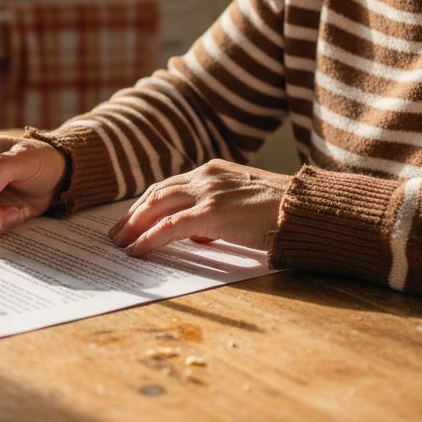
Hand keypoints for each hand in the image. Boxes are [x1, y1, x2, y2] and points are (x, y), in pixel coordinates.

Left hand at [108, 159, 291, 256]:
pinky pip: (169, 228)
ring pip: (157, 207)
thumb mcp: (245, 204)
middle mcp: (206, 176)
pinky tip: (138, 251)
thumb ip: (219, 213)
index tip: (131, 220)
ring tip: (120, 244)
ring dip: (134, 226)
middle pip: (156, 194)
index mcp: (214, 171)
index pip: (169, 186)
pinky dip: (149, 239)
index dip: (146, 204)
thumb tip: (199, 233)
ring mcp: (208, 193)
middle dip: (132, 215)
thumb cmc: (282, 211)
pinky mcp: (212, 214)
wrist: (305, 209)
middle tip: (116, 234)